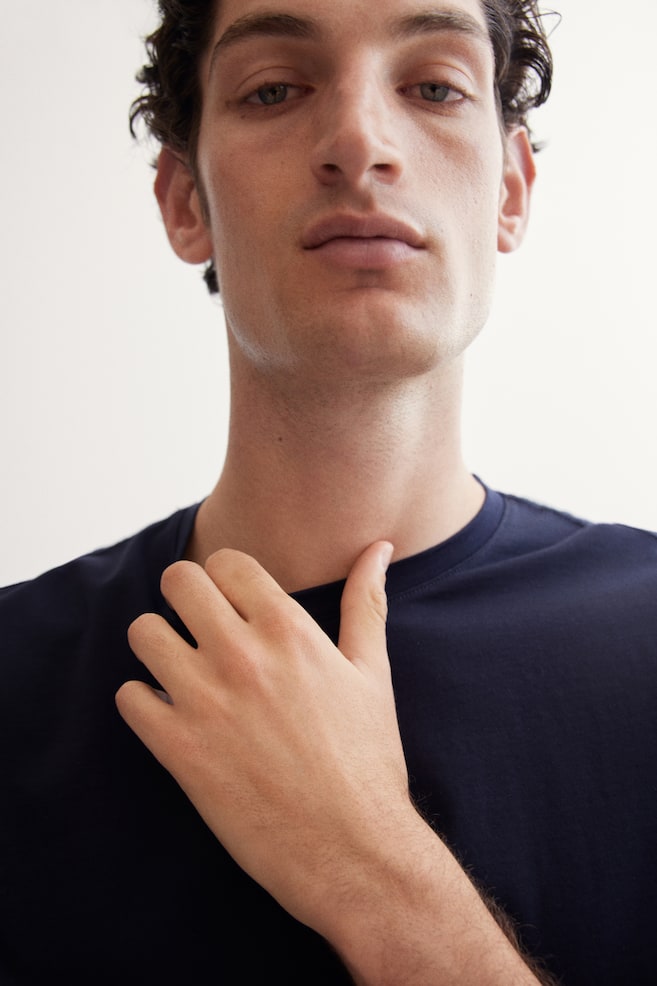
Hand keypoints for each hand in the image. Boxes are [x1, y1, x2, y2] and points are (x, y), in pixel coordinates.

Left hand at [116, 540, 409, 934]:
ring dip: (158, 645)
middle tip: (199, 625)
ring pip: (142, 633)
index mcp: (289, 630)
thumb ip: (366, 602)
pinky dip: (143, 702)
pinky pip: (128, 698)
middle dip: (184, 596)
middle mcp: (242, 655)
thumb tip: (379, 548)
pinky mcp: (178, 750)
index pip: (226, 561)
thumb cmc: (367, 759)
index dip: (225, 576)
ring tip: (181, 668)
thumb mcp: (371, 672)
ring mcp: (205, 701)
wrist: (352, 848)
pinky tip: (172, 716)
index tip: (231, 601)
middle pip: (177, 581)